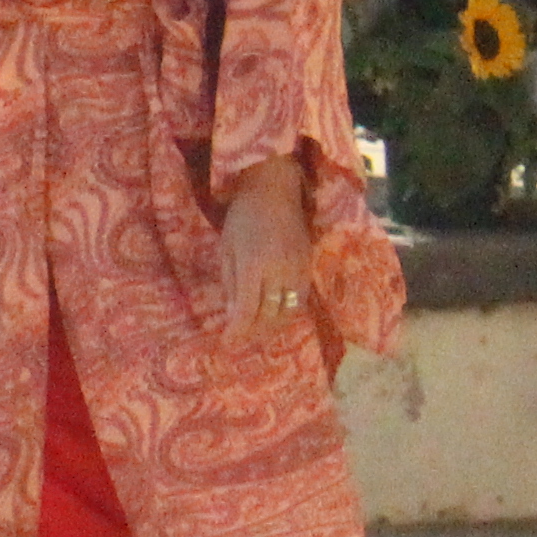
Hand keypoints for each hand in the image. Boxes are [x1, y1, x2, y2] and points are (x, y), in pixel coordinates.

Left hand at [219, 170, 318, 342]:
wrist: (274, 192)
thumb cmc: (242, 218)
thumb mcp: (226, 249)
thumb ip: (230, 283)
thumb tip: (232, 316)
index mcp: (253, 266)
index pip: (247, 311)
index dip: (237, 332)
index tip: (227, 344)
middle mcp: (279, 272)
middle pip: (269, 316)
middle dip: (254, 333)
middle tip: (240, 340)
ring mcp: (298, 269)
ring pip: (288, 312)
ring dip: (272, 327)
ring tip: (257, 332)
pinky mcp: (309, 266)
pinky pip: (301, 300)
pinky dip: (288, 313)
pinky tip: (276, 316)